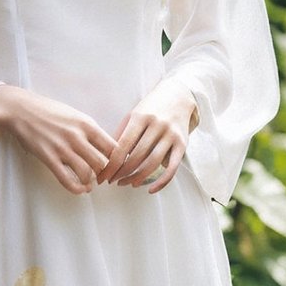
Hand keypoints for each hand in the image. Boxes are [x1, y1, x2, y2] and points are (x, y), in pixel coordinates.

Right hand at [0, 83, 115, 195]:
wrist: (21, 109)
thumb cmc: (49, 111)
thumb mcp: (75, 115)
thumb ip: (89, 131)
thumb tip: (106, 148)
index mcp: (87, 124)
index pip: (113, 148)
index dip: (117, 161)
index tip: (115, 167)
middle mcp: (77, 136)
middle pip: (102, 163)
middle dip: (104, 174)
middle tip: (102, 177)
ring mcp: (62, 148)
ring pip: (87, 173)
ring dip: (90, 182)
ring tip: (89, 183)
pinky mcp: (49, 157)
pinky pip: (67, 179)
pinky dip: (77, 189)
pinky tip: (80, 189)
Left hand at [95, 79, 197, 193]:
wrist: (178, 95)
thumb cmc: (150, 108)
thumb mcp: (133, 115)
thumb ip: (121, 134)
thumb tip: (106, 159)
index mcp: (140, 117)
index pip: (122, 146)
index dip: (111, 165)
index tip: (103, 177)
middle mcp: (157, 125)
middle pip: (136, 157)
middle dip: (122, 173)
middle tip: (113, 181)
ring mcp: (171, 135)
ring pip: (152, 163)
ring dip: (138, 178)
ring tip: (128, 183)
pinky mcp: (183, 144)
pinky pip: (172, 168)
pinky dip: (162, 182)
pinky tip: (150, 190)